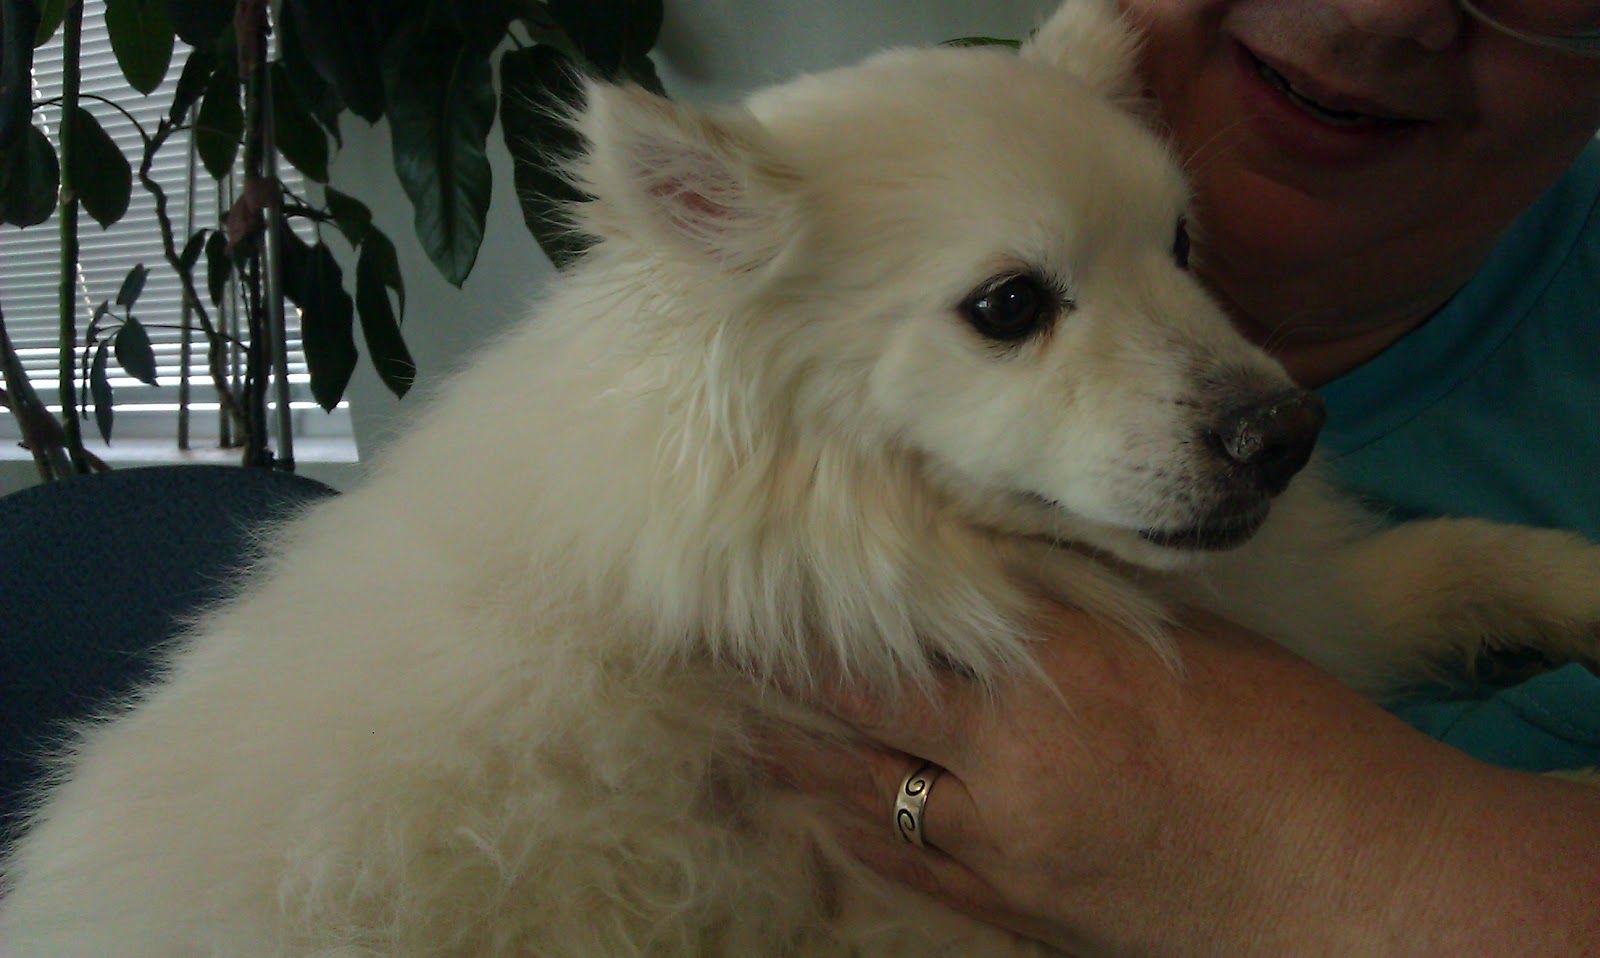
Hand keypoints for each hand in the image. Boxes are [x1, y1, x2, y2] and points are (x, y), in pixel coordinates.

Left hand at [764, 605, 1599, 956]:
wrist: (1364, 894)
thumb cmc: (1305, 752)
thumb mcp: (1196, 647)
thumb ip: (1087, 607)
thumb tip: (1006, 567)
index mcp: (1064, 677)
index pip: (903, 631)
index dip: (816, 611)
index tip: (750, 577)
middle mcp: (1013, 768)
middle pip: (857, 716)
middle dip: (778, 683)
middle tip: (702, 650)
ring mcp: (1007, 856)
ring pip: (860, 801)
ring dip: (793, 762)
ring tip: (730, 728)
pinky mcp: (1019, 917)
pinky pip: (907, 869)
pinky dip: (852, 833)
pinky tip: (809, 814)